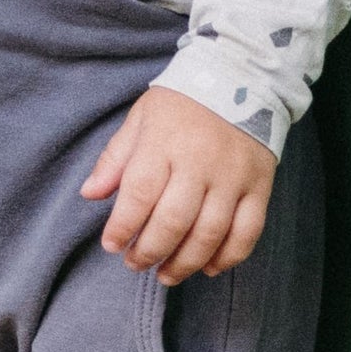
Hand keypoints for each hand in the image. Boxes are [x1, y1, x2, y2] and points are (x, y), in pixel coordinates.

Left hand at [85, 87, 276, 280]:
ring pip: (209, 234)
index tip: (111, 245)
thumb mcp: (141, 119)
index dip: (122, 227)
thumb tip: (90, 194)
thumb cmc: (182, 102)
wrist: (241, 77)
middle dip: (150, 251)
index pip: (139, 194)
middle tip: (135, 264)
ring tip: (166, 274)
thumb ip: (115, 158)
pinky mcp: (260, 186)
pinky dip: (228, 257)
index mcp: (164, 142)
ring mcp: (233, 176)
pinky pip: (247, 232)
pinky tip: (209, 268)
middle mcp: (200, 162)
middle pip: (173, 221)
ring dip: (185, 263)